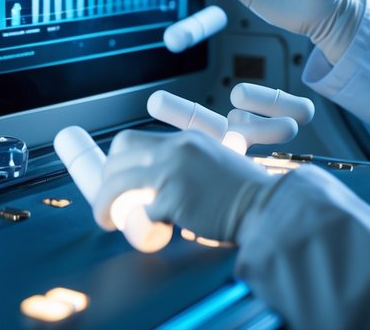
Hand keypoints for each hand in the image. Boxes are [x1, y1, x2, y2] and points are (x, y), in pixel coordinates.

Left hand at [96, 129, 275, 242]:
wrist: (265, 205)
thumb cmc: (244, 191)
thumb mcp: (215, 161)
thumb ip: (189, 164)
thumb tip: (163, 182)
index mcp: (185, 138)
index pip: (130, 140)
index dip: (116, 163)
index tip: (115, 181)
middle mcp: (175, 149)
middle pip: (117, 157)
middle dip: (105, 182)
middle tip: (108, 204)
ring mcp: (173, 172)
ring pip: (116, 184)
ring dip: (104, 205)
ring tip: (108, 221)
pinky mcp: (174, 199)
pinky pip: (140, 213)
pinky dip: (141, 226)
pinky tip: (153, 232)